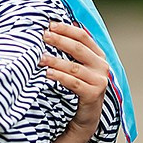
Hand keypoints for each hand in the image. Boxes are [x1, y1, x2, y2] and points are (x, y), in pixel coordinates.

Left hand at [41, 22, 108, 142]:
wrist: (85, 117)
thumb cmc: (78, 88)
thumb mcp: (78, 66)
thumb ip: (72, 50)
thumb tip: (54, 27)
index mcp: (98, 56)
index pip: (83, 36)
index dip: (66, 29)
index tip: (50, 25)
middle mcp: (102, 66)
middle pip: (78, 48)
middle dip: (59, 40)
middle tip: (43, 36)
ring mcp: (99, 81)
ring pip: (74, 66)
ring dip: (55, 60)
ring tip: (40, 58)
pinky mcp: (93, 94)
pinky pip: (73, 83)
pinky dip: (59, 77)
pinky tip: (47, 73)